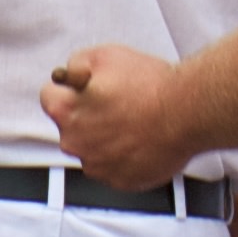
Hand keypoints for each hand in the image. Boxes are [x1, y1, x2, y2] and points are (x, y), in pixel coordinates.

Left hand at [42, 43, 188, 189]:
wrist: (187, 113)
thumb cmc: (150, 85)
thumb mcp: (106, 55)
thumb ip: (77, 63)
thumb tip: (69, 73)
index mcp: (66, 111)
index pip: (49, 97)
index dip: (69, 89)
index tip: (86, 88)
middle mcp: (74, 143)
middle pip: (71, 126)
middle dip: (87, 115)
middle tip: (116, 104)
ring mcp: (97, 166)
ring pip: (92, 149)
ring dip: (105, 138)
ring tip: (133, 123)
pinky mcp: (120, 181)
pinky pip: (113, 167)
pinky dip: (123, 156)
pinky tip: (141, 140)